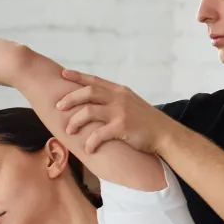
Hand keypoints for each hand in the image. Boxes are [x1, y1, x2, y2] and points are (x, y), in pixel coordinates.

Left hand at [56, 69, 176, 154]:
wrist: (164, 134)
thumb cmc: (146, 122)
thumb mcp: (131, 103)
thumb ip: (115, 100)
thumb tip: (97, 102)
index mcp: (119, 91)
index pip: (94, 80)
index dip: (77, 76)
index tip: (63, 74)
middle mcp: (118, 98)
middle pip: (87, 92)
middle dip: (69, 99)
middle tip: (58, 107)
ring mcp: (120, 112)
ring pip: (88, 111)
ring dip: (75, 121)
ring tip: (68, 130)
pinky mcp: (122, 127)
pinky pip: (98, 134)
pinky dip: (90, 142)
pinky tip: (87, 149)